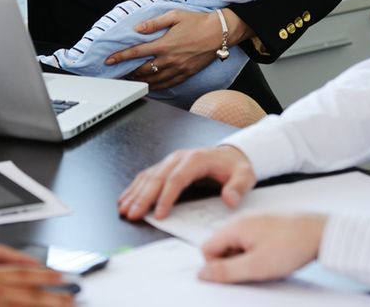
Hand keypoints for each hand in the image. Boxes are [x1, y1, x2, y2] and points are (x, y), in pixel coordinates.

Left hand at [106, 9, 248, 89]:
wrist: (220, 32)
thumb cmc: (198, 22)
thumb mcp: (175, 16)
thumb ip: (154, 23)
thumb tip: (138, 28)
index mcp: (164, 44)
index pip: (136, 52)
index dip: (120, 57)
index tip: (109, 61)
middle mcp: (170, 59)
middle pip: (142, 70)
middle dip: (127, 72)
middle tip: (117, 73)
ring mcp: (178, 68)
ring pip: (154, 79)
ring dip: (140, 81)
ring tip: (130, 80)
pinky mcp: (187, 74)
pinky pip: (168, 84)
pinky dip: (156, 87)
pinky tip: (150, 86)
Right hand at [118, 145, 254, 219]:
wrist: (230, 154)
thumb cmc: (234, 166)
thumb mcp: (245, 175)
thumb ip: (238, 187)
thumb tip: (229, 200)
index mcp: (195, 160)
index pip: (176, 179)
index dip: (166, 198)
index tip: (159, 214)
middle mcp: (178, 158)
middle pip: (156, 178)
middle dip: (143, 198)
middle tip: (133, 214)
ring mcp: (170, 162)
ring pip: (148, 177)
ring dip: (135, 194)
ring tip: (124, 209)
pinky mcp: (165, 167)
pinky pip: (146, 176)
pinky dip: (134, 188)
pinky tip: (125, 198)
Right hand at [199, 214, 327, 282]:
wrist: (321, 233)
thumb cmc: (291, 246)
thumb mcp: (256, 266)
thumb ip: (225, 271)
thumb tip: (201, 274)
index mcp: (234, 227)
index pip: (206, 249)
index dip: (216, 267)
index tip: (235, 275)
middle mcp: (241, 220)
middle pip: (221, 247)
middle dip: (233, 263)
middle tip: (254, 270)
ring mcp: (254, 222)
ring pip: (237, 247)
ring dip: (247, 260)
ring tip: (267, 264)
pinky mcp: (266, 226)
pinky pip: (251, 243)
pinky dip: (258, 254)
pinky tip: (274, 258)